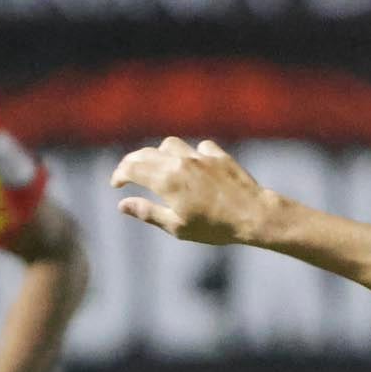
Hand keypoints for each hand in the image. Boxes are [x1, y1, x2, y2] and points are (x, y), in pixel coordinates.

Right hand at [112, 137, 271, 244]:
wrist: (254, 215)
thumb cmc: (215, 227)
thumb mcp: (177, 227)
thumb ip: (148, 212)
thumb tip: (123, 205)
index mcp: (166, 180)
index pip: (131, 168)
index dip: (119, 175)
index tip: (116, 185)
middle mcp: (180, 162)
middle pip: (146, 154)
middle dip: (132, 162)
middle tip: (128, 174)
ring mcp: (200, 156)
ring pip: (170, 145)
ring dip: (160, 154)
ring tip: (159, 166)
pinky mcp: (219, 156)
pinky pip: (199, 147)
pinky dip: (191, 154)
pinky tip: (193, 164)